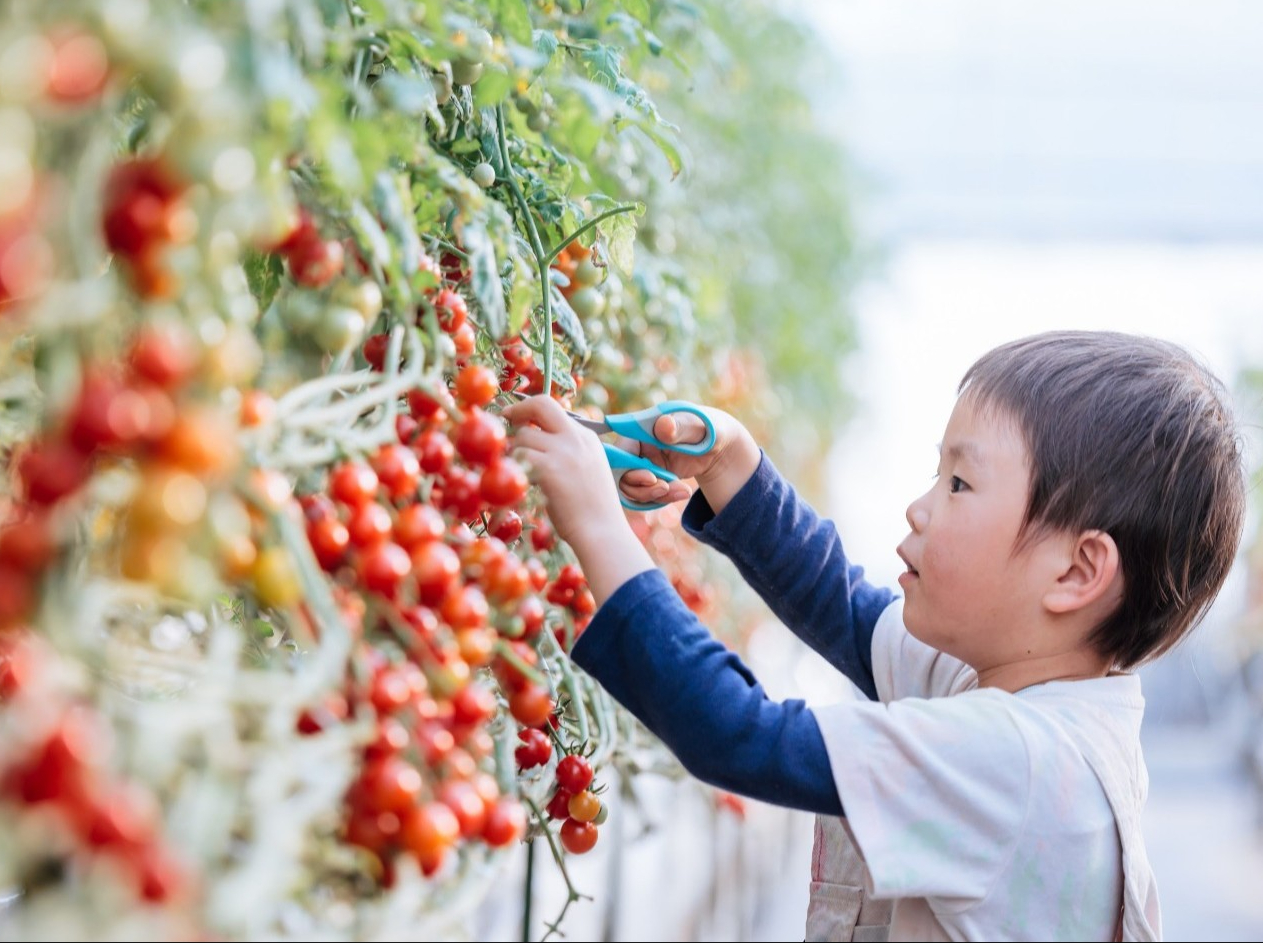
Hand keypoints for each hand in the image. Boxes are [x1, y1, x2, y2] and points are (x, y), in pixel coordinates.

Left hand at [502, 395, 627, 550]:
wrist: (602, 532)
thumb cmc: (594, 510)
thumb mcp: (589, 468)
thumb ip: (569, 450)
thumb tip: (537, 438)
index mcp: (586, 436)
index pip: (554, 409)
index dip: (531, 411)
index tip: (518, 419)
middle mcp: (576, 437)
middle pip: (541, 404)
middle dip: (518, 410)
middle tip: (505, 420)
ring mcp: (563, 451)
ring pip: (523, 436)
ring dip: (515, 452)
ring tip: (520, 470)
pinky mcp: (549, 468)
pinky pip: (519, 455)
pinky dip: (515, 467)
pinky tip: (521, 481)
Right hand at [615, 405, 758, 514]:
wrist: (720, 447)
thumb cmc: (709, 428)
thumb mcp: (699, 425)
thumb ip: (681, 426)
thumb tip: (663, 425)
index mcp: (640, 428)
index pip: (619, 450)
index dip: (626, 467)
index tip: (651, 476)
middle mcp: (636, 448)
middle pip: (621, 475)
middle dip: (641, 487)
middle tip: (665, 487)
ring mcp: (643, 465)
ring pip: (633, 490)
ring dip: (654, 495)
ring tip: (681, 491)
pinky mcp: (652, 480)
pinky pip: (648, 496)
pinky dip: (664, 498)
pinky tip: (684, 493)